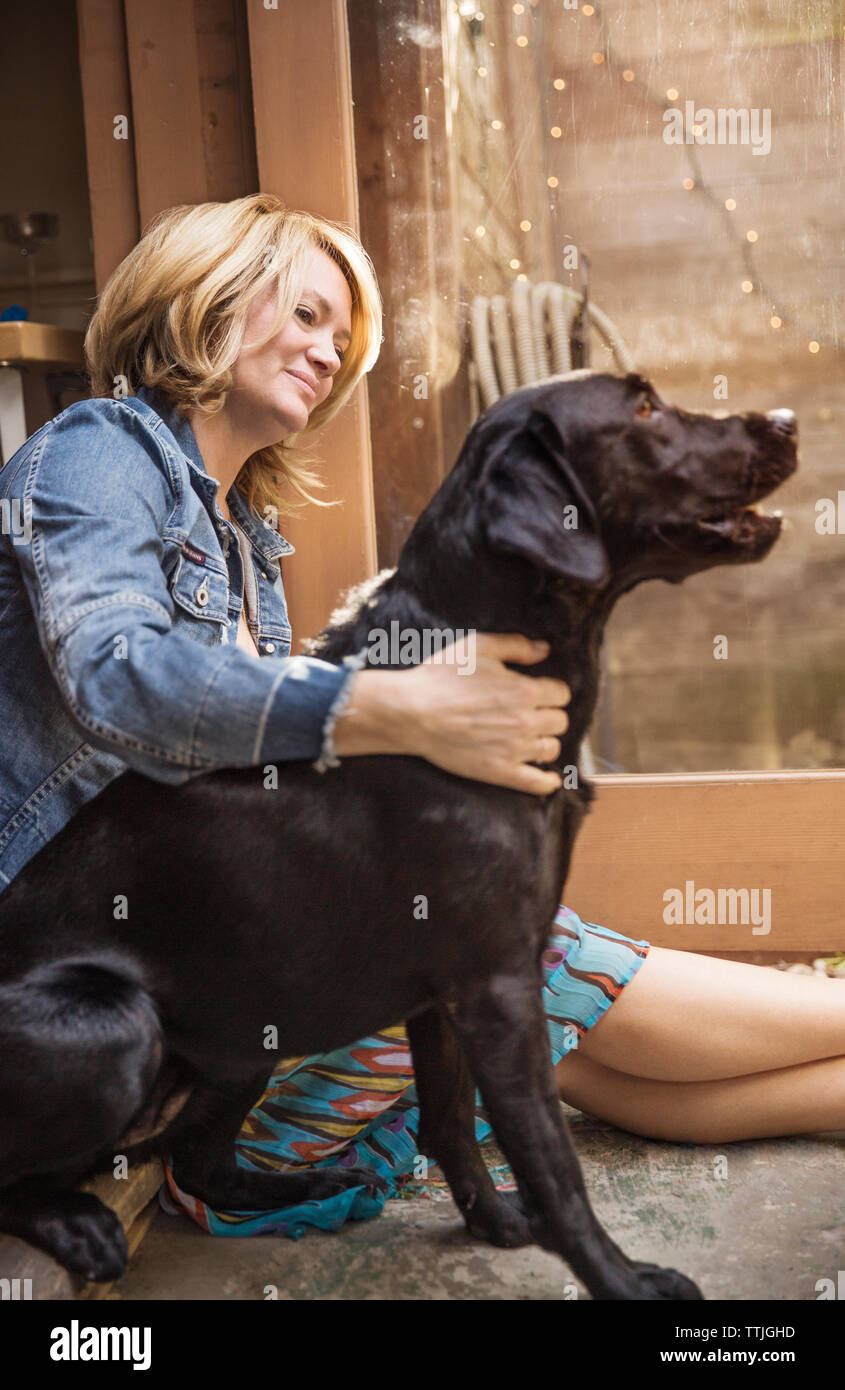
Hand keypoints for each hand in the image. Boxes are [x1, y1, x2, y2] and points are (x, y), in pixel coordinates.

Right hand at [333, 633, 570, 795]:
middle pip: (560, 721)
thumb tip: (544, 650)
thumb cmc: (441, 677)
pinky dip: (548, 781)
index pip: (561, 693)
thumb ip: (515, 646)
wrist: (411, 713)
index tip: (538, 692)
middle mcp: (526, 722)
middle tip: (531, 713)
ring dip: (545, 741)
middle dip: (548, 714)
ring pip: (551, 749)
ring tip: (530, 737)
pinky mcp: (500, 772)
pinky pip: (537, 783)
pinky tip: (550, 777)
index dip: (550, 690)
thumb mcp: (478, 647)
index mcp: (525, 690)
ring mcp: (514, 750)